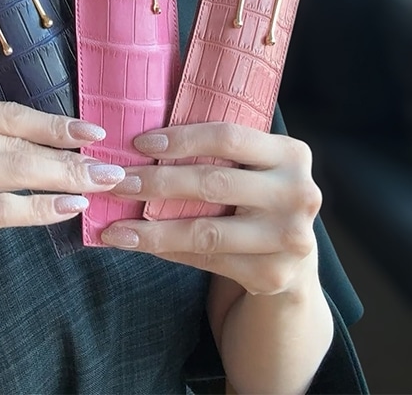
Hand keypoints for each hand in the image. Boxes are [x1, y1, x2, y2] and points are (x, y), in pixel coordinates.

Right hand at [0, 92, 121, 293]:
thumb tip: (31, 143)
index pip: (8, 112)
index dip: (55, 122)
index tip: (92, 130)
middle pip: (19, 141)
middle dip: (71, 153)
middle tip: (111, 163)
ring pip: (17, 170)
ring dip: (66, 178)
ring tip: (100, 185)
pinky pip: (2, 209)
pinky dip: (40, 208)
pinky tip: (67, 208)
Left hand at [100, 122, 321, 296]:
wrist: (292, 256)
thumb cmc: (256, 194)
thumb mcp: (253, 164)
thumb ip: (218, 147)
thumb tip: (142, 137)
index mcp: (291, 154)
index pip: (228, 137)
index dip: (181, 139)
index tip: (139, 143)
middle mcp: (298, 194)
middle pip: (213, 183)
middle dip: (156, 182)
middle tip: (115, 181)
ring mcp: (290, 238)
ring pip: (205, 230)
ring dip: (151, 228)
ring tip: (113, 227)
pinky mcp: (272, 274)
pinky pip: (206, 259)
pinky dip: (166, 250)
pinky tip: (136, 244)